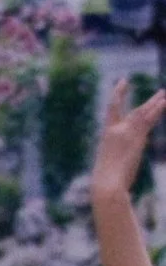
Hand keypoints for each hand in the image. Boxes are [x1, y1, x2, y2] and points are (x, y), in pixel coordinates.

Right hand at [92, 78, 165, 203]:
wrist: (107, 184)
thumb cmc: (104, 181)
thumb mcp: (108, 165)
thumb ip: (118, 156)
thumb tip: (125, 159)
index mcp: (107, 135)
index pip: (113, 109)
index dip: (118, 94)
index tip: (123, 81)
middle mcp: (117, 130)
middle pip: (136, 112)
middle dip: (150, 103)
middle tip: (161, 93)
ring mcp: (128, 134)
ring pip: (145, 114)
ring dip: (156, 103)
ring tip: (165, 95)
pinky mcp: (137, 140)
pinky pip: (150, 121)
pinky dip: (157, 111)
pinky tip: (164, 103)